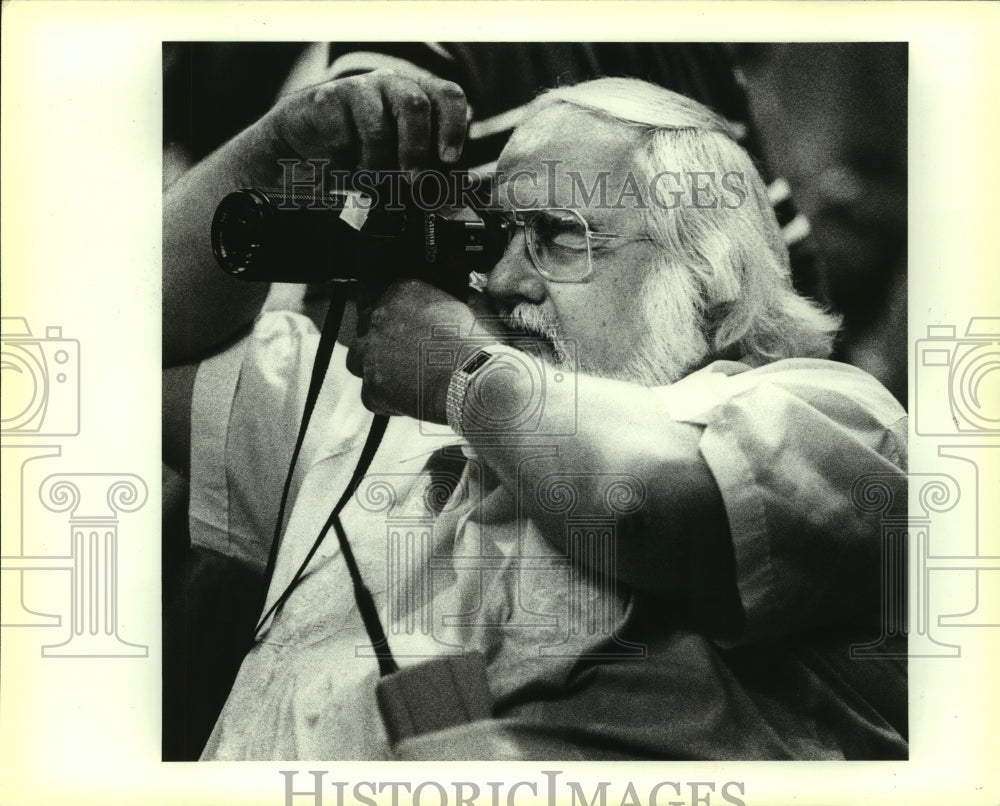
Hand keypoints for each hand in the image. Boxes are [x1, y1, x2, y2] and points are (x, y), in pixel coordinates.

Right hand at [252, 69, 467, 179]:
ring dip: (379, 163)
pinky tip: (344, 166)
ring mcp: (360, 88)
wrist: (300, 156)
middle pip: (417, 104)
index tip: (447, 159)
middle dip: (416, 150)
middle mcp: (391, 85)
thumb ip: (428, 182)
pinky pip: (350, 132)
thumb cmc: (357, 160)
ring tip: (370, 179)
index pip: (448, 95)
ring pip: (382, 125)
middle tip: (411, 179)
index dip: (453, 127)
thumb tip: (459, 201)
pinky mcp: (329, 98)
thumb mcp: (398, 173)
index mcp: (417, 98)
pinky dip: (352, 160)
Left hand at [346, 280, 477, 421]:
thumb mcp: (464, 306)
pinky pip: (369, 394)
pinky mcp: (372, 385)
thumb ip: (444, 302)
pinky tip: (408, 400)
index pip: (380, 295)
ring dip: (374, 367)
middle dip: (381, 340)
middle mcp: (379, 316)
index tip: (403, 329)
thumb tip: (459, 300)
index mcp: (402, 290)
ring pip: (357, 358)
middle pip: (365, 325)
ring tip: (401, 378)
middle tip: (404, 356)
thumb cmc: (476, 344)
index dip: (392, 316)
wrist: (475, 380)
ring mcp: (371, 352)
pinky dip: (385, 401)